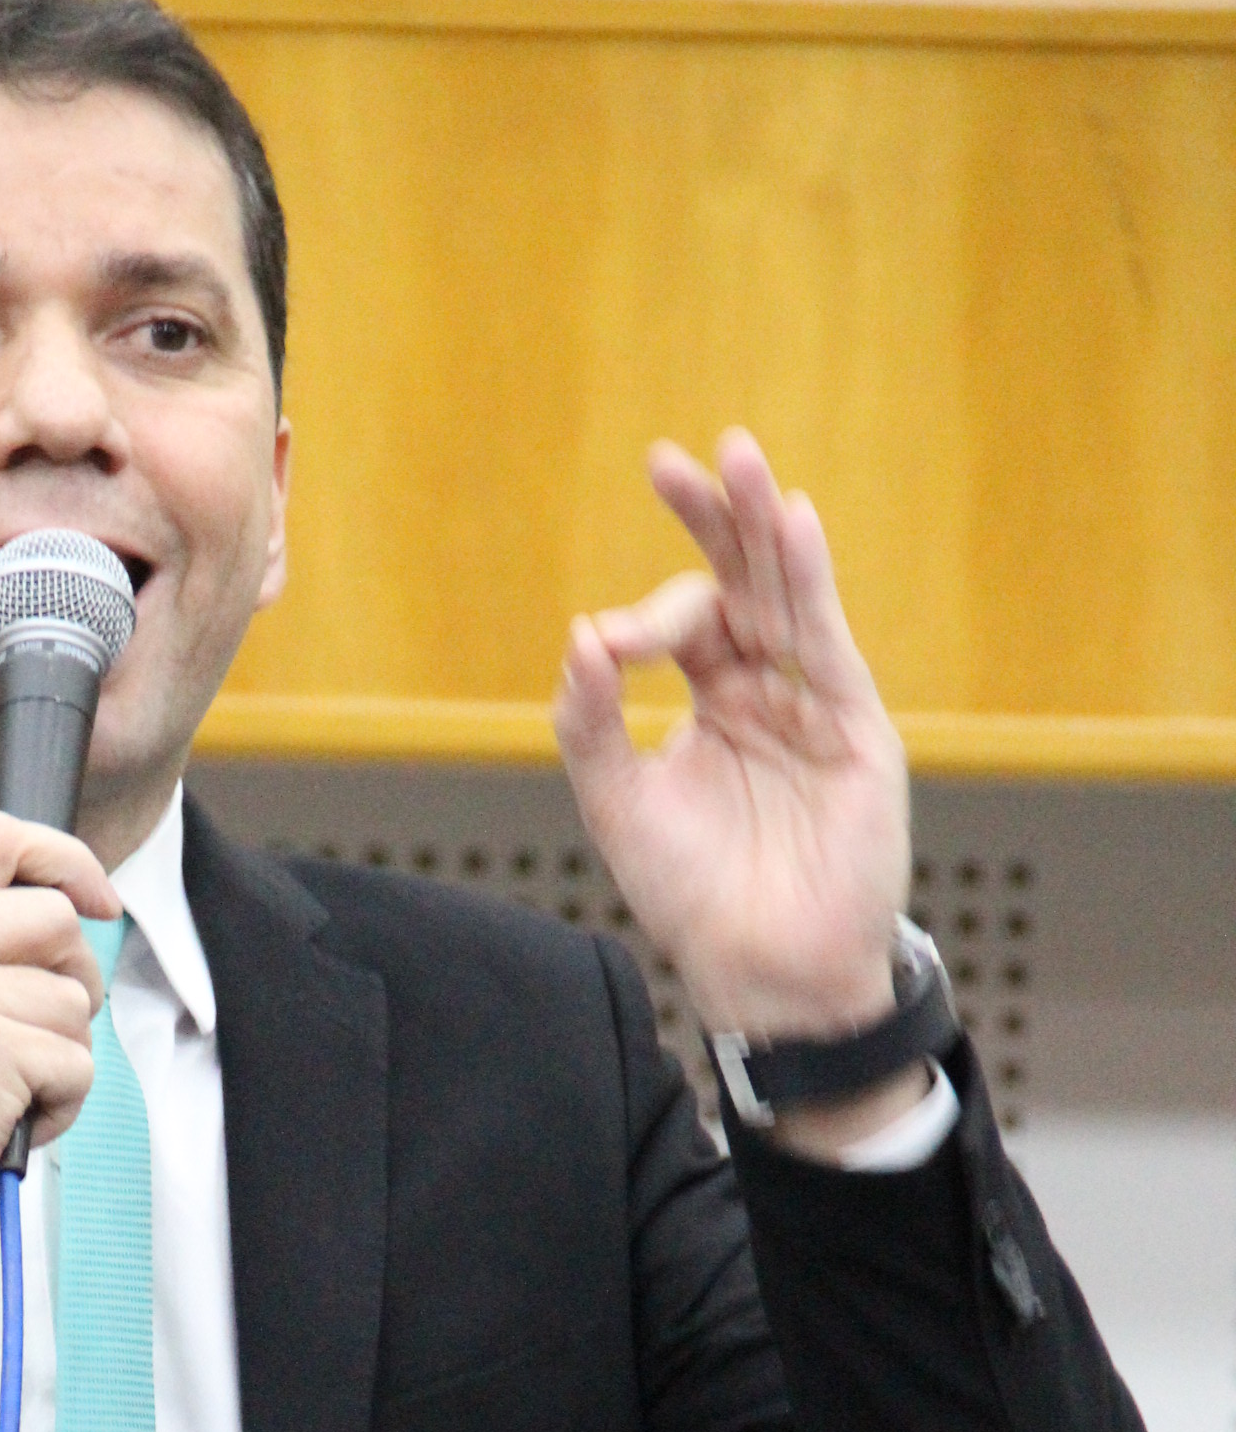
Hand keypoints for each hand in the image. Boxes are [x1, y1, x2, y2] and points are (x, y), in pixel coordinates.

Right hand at [0, 811, 113, 1306]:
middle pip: (51, 919)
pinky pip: (77, 1063)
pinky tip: (3, 1130)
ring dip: (58, 1059)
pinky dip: (60, 1107)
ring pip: (69, 1001)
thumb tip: (65, 909)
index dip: (64, 858)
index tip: (98, 898)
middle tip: (36, 1040)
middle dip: (71, 982)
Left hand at [554, 432, 921, 1149]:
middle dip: (711, 522)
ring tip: (740, 459)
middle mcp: (764, 690)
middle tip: (675, 462)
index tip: (610, 646)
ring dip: (762, 527)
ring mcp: (812, 704)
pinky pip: (828, 642)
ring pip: (787, 596)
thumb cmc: (692, 897)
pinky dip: (811, 581)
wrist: (763, 971)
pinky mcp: (853, 728)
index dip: (644, 617)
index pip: (682, 622)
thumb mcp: (618, 804)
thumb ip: (590, 724)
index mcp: (710, 701)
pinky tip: (792, 523)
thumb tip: (578, 637)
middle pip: (741, 583)